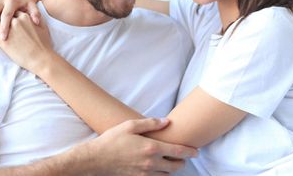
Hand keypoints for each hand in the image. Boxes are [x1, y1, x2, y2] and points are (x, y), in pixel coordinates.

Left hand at [0, 12, 52, 74]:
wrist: (42, 58)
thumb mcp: (42, 27)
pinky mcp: (4, 42)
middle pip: (0, 15)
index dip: (5, 13)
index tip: (1, 14)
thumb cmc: (44, 44)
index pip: (11, 11)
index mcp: (24, 17)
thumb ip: (36, 19)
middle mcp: (15, 21)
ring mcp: (9, 31)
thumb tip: (34, 17)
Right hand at [81, 118, 197, 174]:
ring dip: (172, 169)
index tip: (196, 151)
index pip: (178, 151)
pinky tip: (158, 168)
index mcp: (151, 148)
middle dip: (183, 161)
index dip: (190, 152)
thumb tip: (166, 122)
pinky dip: (161, 175)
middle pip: (176, 166)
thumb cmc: (112, 140)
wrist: (96, 159)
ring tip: (170, 161)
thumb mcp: (130, 125)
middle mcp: (151, 163)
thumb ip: (150, 123)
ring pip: (167, 175)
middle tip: (183, 156)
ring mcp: (145, 173)